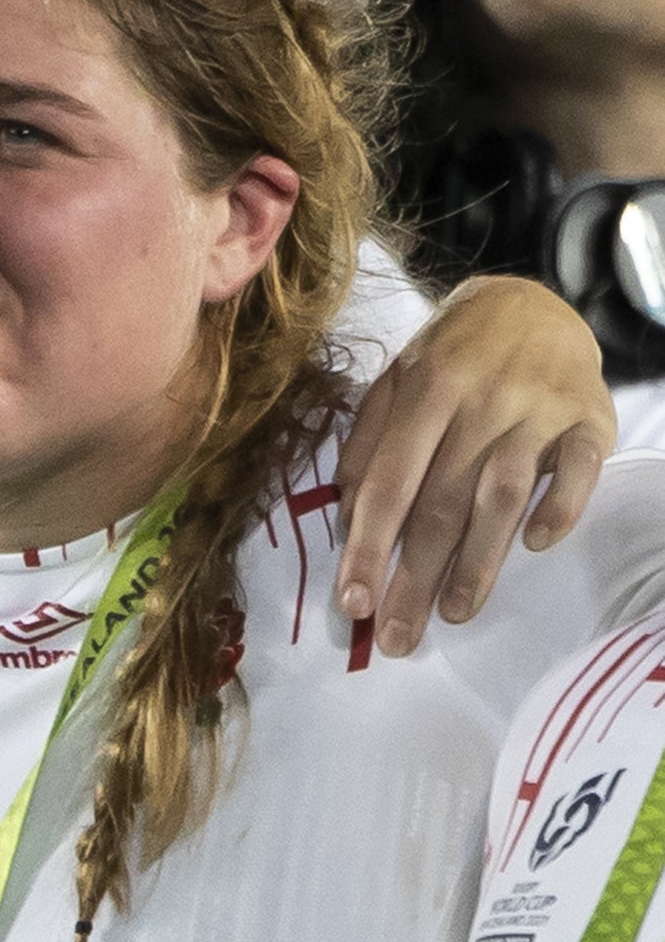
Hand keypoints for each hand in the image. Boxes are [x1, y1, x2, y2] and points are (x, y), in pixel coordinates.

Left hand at [334, 273, 614, 657]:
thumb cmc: (450, 358)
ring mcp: (539, 410)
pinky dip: (557, 508)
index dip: (368, 549)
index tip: (353, 604)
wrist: (531, 303)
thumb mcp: (393, 385)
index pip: (388, 486)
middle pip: (441, 503)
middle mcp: (481, 400)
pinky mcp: (590, 420)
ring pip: (502, 495)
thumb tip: (350, 519)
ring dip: (478, 562)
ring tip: (454, 613)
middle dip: (415, 578)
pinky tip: (535, 546)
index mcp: (424, 392)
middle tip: (397, 638)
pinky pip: (576, 472)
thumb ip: (367, 447)